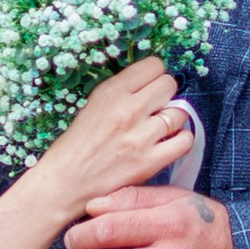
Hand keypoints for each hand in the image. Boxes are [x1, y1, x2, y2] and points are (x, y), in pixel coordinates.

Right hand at [30, 60, 194, 226]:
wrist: (64, 183)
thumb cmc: (76, 145)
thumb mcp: (93, 104)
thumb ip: (122, 92)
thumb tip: (150, 85)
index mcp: (112, 92)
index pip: (153, 65)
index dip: (154, 75)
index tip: (150, 85)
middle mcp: (129, 110)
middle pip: (169, 84)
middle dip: (165, 93)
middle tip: (156, 106)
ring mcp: (141, 137)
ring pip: (179, 112)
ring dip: (173, 117)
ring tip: (161, 126)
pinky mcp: (150, 162)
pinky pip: (184, 141)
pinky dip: (181, 139)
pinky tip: (170, 141)